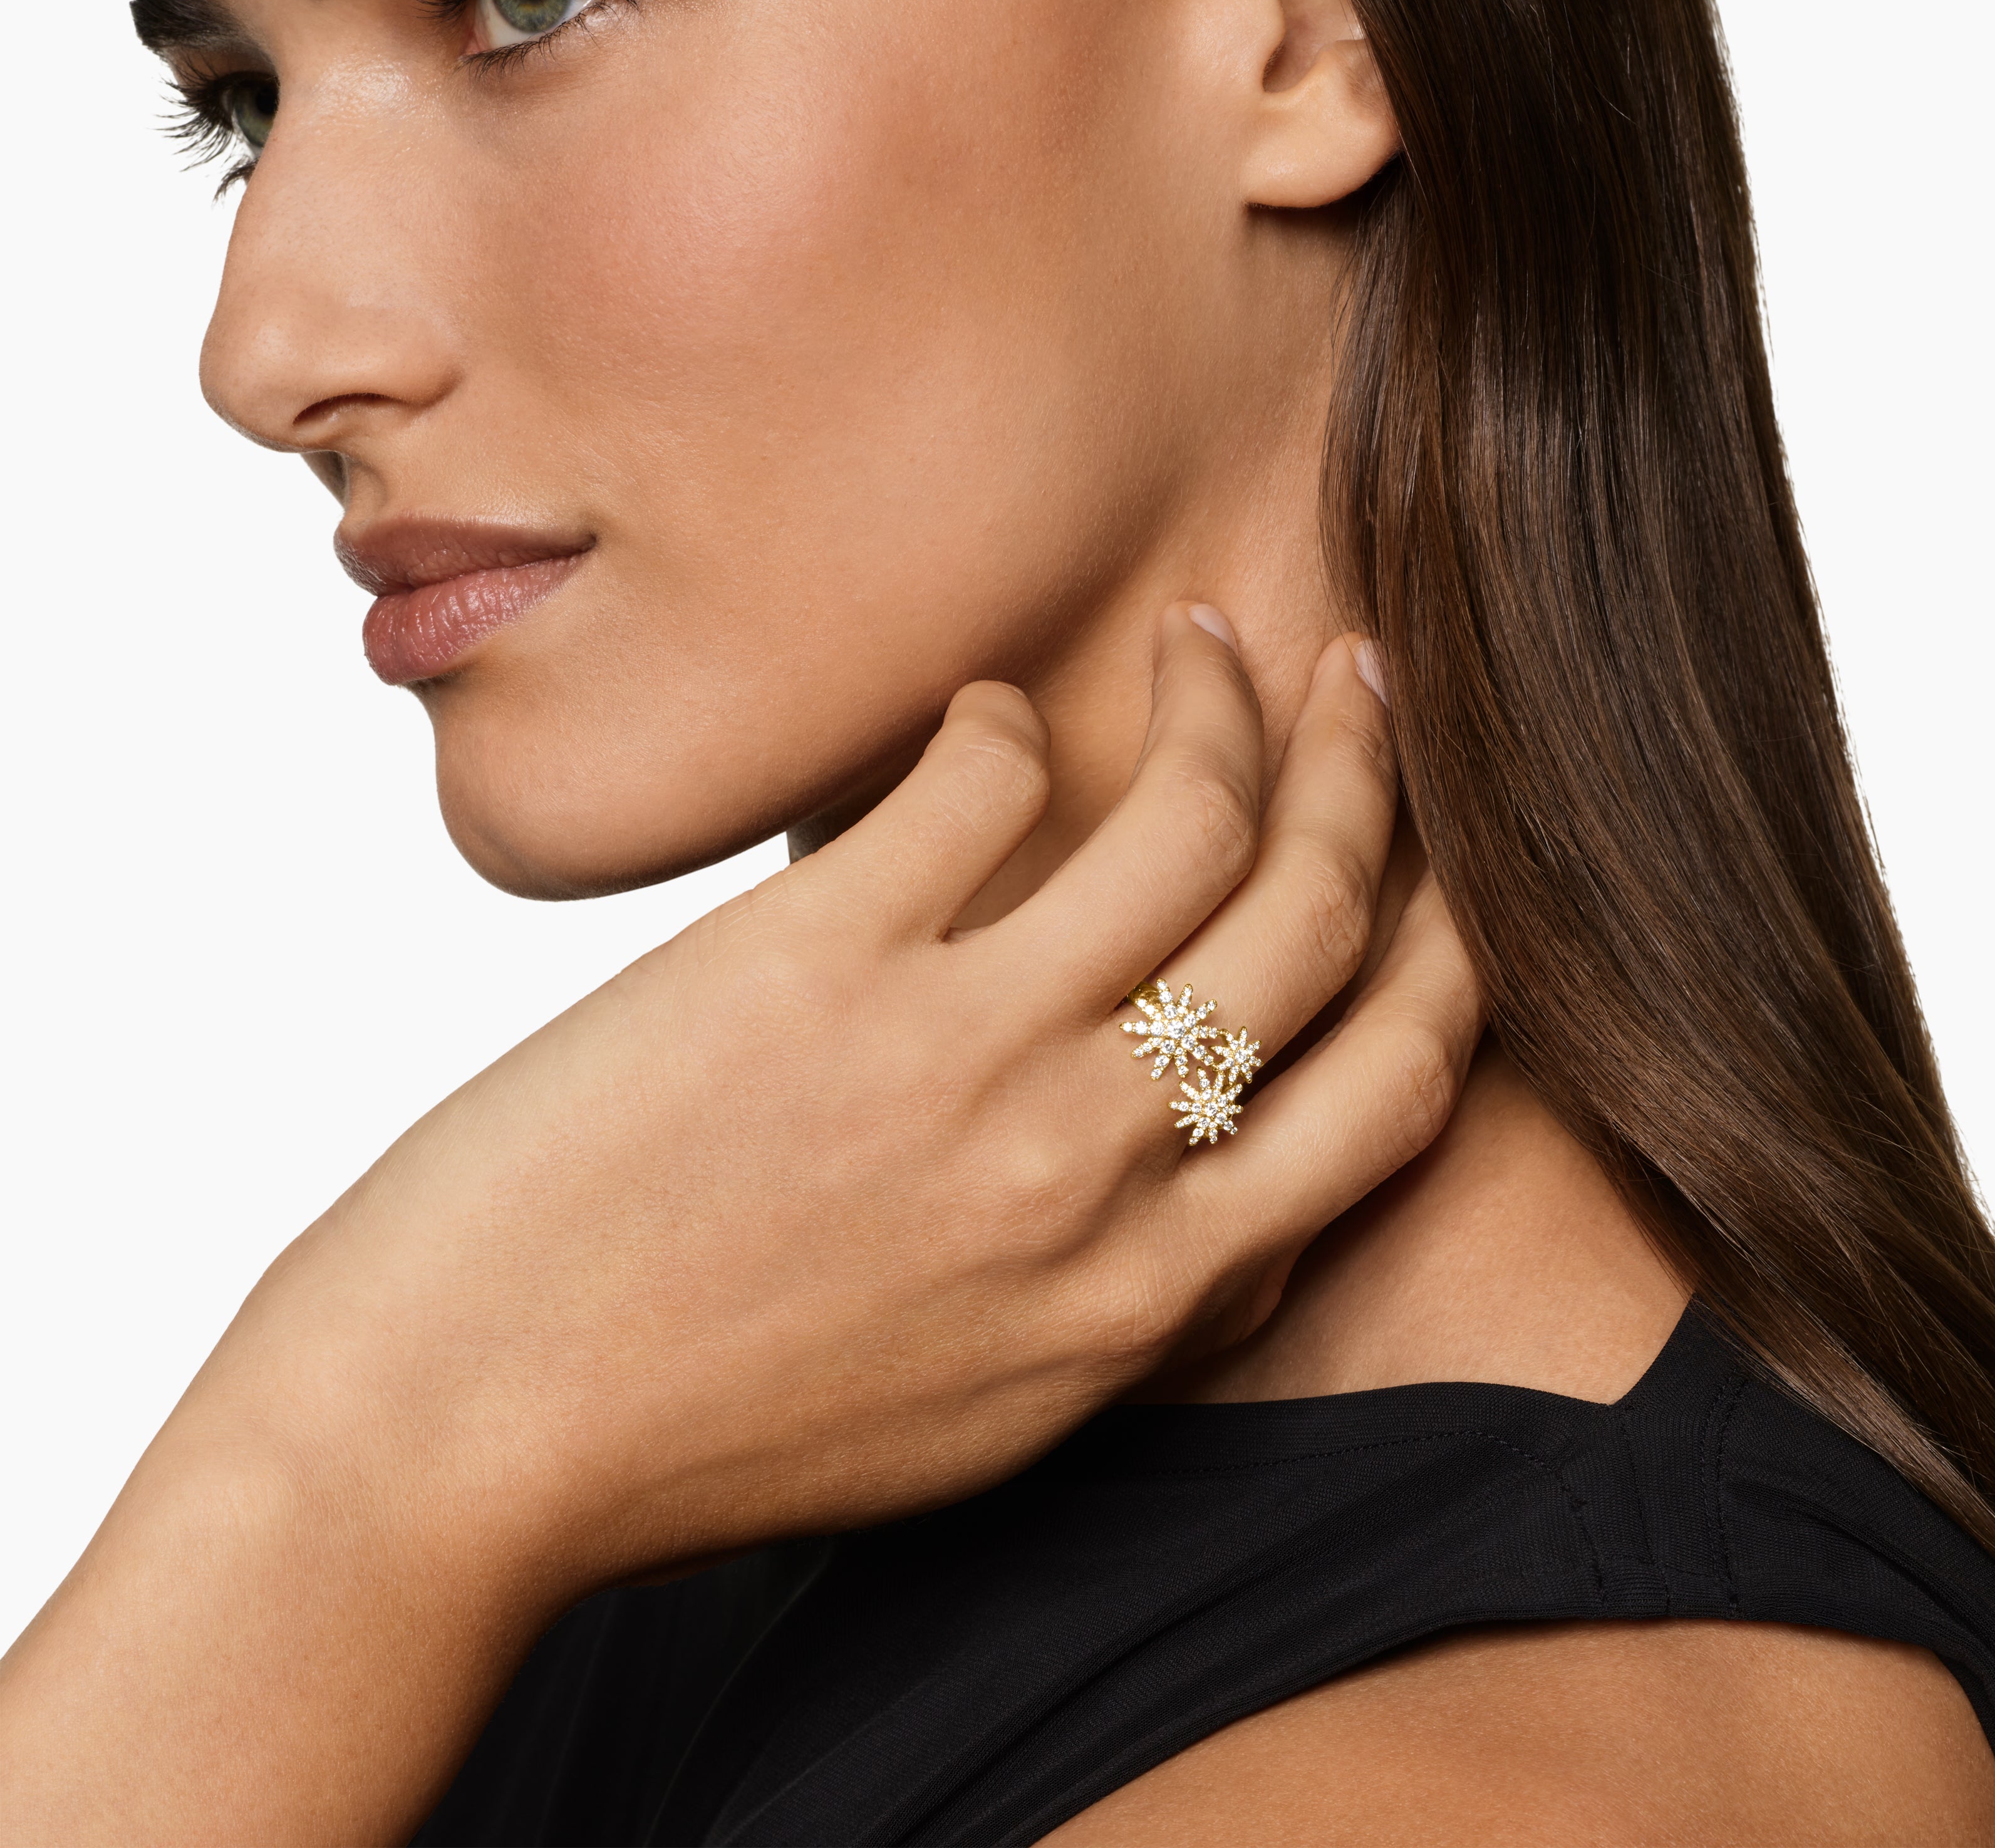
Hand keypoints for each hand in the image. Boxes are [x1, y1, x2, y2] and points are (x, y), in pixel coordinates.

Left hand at [0, 610, 1481, 1844]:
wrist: (467, 1430)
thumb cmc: (711, 1427)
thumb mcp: (987, 1413)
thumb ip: (1131, 1303)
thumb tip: (1226, 1188)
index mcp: (1148, 1294)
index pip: (1394, 1090)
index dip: (1451, 944)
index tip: (1437, 856)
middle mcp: (1093, 1167)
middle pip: (1317, 920)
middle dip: (1367, 779)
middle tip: (1358, 685)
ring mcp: (964, 1053)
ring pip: (1190, 823)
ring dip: (1220, 703)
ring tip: (1204, 642)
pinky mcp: (821, 954)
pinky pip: (980, 781)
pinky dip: (996, 721)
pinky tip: (971, 714)